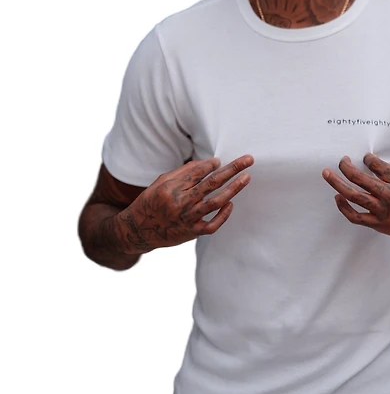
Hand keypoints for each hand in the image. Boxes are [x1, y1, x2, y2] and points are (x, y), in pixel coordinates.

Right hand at [117, 155, 253, 252]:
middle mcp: (179, 203)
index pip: (198, 172)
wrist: (138, 230)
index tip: (220, 161)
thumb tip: (209, 163)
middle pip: (211, 183)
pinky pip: (212, 225)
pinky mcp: (191, 232)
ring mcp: (187, 219)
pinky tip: (231, 203)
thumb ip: (183, 172)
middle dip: (232, 170)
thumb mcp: (160, 182)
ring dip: (234, 189)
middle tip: (248, 160)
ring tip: (246, 178)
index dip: (212, 165)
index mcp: (170, 188)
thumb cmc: (151, 201)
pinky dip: (223, 215)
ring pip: (216, 202)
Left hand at [322, 153, 389, 250]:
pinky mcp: (380, 224)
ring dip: (337, 183)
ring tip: (327, 173)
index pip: (377, 166)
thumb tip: (376, 163)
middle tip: (341, 160)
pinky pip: (356, 217)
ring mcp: (384, 212)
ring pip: (353, 196)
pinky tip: (337, 197)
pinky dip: (343, 208)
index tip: (367, 158)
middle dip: (346, 167)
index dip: (368, 159)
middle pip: (360, 179)